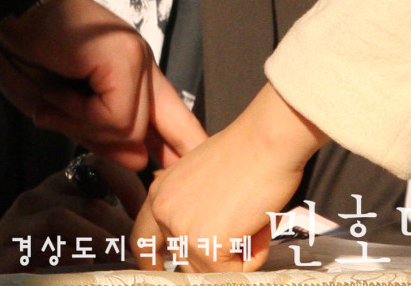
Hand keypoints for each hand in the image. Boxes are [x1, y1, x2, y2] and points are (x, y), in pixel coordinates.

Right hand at [0, 0, 206, 169]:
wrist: (10, 9)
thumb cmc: (27, 51)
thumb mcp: (62, 110)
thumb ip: (102, 136)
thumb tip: (141, 159)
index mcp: (131, 75)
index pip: (173, 118)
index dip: (185, 147)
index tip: (194, 172)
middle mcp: (141, 65)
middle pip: (173, 127)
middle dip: (153, 149)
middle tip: (115, 144)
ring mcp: (137, 59)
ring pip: (131, 131)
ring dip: (82, 125)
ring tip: (56, 94)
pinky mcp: (125, 58)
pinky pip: (114, 117)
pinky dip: (78, 113)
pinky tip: (59, 89)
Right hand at [0, 156, 145, 272]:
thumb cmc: (37, 265)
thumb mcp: (72, 238)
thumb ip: (100, 226)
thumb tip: (145, 229)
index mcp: (56, 189)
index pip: (97, 165)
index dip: (128, 185)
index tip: (146, 214)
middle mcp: (35, 198)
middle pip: (88, 200)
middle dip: (123, 226)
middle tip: (142, 249)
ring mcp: (15, 225)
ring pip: (63, 218)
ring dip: (100, 240)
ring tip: (122, 259)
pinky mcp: (1, 255)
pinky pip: (38, 247)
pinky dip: (66, 255)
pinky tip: (85, 266)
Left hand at [132, 83, 326, 271]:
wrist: (267, 138)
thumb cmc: (248, 151)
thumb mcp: (203, 177)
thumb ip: (191, 205)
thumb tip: (200, 238)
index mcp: (160, 192)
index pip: (143, 240)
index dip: (154, 261)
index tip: (162, 270)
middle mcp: (163, 211)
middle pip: (183, 262)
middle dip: (213, 256)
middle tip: (239, 229)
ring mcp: (181, 229)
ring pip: (211, 271)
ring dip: (238, 255)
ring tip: (250, 217)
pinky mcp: (205, 246)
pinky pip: (235, 273)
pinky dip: (254, 255)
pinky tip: (257, 224)